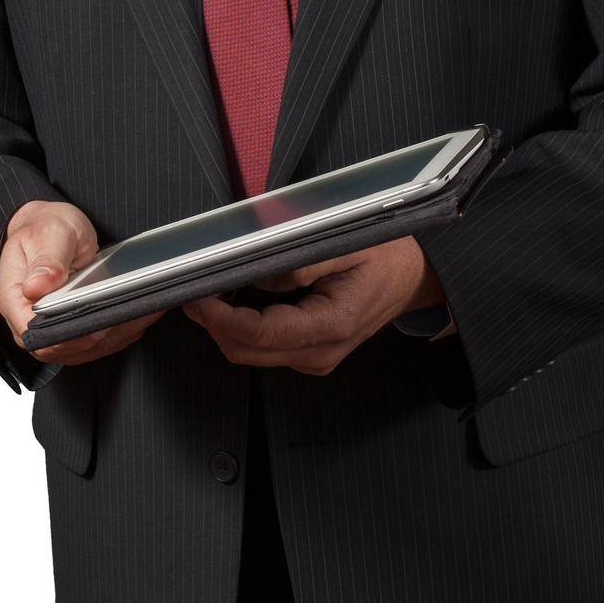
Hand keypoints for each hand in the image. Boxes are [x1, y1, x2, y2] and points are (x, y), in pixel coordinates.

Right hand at [0, 200, 165, 366]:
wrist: (50, 227)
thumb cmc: (45, 228)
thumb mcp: (50, 234)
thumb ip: (46, 261)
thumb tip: (36, 287)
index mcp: (15, 298)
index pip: (33, 334)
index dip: (65, 335)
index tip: (95, 324)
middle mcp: (29, 320)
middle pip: (63, 347)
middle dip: (98, 334)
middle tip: (127, 315)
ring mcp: (50, 328)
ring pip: (84, 348)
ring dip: (114, 333)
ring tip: (141, 312)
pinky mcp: (71, 328)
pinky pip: (96, 340)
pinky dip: (120, 330)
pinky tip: (139, 314)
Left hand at [181, 235, 444, 375]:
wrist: (411, 277)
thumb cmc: (386, 257)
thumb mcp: (349, 244)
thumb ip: (306, 260)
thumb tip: (265, 272)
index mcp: (332, 325)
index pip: (261, 334)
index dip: (221, 318)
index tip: (198, 298)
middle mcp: (320, 352)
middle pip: (246, 351)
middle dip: (213, 324)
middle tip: (192, 290)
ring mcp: (315, 358)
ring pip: (252, 353)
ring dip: (225, 326)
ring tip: (211, 290)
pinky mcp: (310, 353)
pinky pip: (266, 347)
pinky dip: (243, 327)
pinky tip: (237, 299)